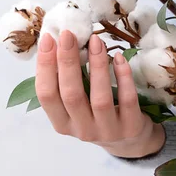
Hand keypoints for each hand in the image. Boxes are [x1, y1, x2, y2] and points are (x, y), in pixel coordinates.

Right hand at [35, 30, 164, 157]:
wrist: (130, 141)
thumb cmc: (98, 114)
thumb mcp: (77, 104)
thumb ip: (67, 81)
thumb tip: (58, 41)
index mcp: (62, 123)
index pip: (46, 95)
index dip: (44, 67)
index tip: (48, 39)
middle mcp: (82, 130)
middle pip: (71, 95)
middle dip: (68, 62)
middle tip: (69, 34)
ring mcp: (108, 131)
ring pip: (100, 98)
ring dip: (97, 66)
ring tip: (96, 41)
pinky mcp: (131, 127)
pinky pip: (127, 99)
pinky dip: (123, 76)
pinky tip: (119, 57)